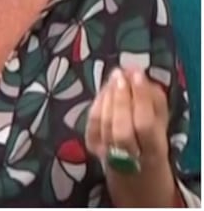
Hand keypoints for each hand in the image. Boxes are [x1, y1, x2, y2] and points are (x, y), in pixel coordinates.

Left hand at [86, 67, 176, 205]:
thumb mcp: (161, 127)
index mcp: (152, 152)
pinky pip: (91, 124)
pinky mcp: (92, 148)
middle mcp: (128, 156)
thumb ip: (155, 104)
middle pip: (121, 127)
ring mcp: (106, 153)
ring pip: (104, 124)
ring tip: (114, 77)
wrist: (135, 178)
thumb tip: (142, 77)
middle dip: (120, 98)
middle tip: (121, 75)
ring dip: (107, 97)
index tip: (138, 75)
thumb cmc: (150, 147)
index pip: (145, 125)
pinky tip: (103, 90)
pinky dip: (96, 104)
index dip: (140, 99)